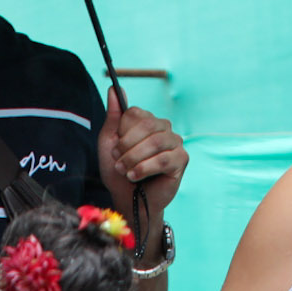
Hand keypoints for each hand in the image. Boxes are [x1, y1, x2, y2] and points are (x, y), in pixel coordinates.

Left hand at [97, 89, 187, 229]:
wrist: (129, 201)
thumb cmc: (119, 173)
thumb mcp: (109, 144)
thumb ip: (113, 118)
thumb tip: (113, 89)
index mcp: (147, 121)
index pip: (135, 114)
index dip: (122, 134)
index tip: (115, 152)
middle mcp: (164, 128)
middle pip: (148, 125)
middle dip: (128, 146)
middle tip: (118, 162)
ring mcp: (175, 143)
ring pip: (156, 142)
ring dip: (135, 158)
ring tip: (126, 172)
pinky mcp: (182, 160)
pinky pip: (165, 158)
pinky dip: (146, 168)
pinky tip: (136, 176)